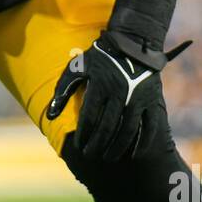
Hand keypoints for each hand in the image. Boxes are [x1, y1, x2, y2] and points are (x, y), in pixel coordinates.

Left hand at [46, 30, 187, 160]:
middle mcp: (120, 94)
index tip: (78, 146)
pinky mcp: (152, 101)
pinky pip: (149, 127)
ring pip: (127, 130)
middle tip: (90, 156)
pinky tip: (133, 154)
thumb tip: (49, 116)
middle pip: (107, 127)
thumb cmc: (101, 56)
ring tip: (108, 158)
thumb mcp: (78, 68)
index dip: (83, 135)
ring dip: (117, 147)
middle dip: (97, 145)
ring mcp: (138, 99)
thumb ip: (62, 91)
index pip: (89, 117)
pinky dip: (142, 142)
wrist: (134, 43)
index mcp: (100, 86)